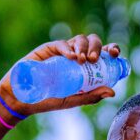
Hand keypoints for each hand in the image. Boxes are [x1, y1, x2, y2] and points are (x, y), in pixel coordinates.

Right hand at [0, 33, 120, 116]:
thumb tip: (112, 91)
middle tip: (94, 61)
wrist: (24, 98)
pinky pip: (62, 43)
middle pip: (94, 43)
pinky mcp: (50, 48)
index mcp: (87, 68)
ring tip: (82, 61)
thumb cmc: (49, 100)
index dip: (112, 50)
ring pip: (80, 40)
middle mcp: (78, 56)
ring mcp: (64, 51)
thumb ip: (91, 96)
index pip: (103, 54)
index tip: (115, 54)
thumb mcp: (73, 100)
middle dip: (98, 48)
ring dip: (84, 47)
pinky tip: (71, 57)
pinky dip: (68, 48)